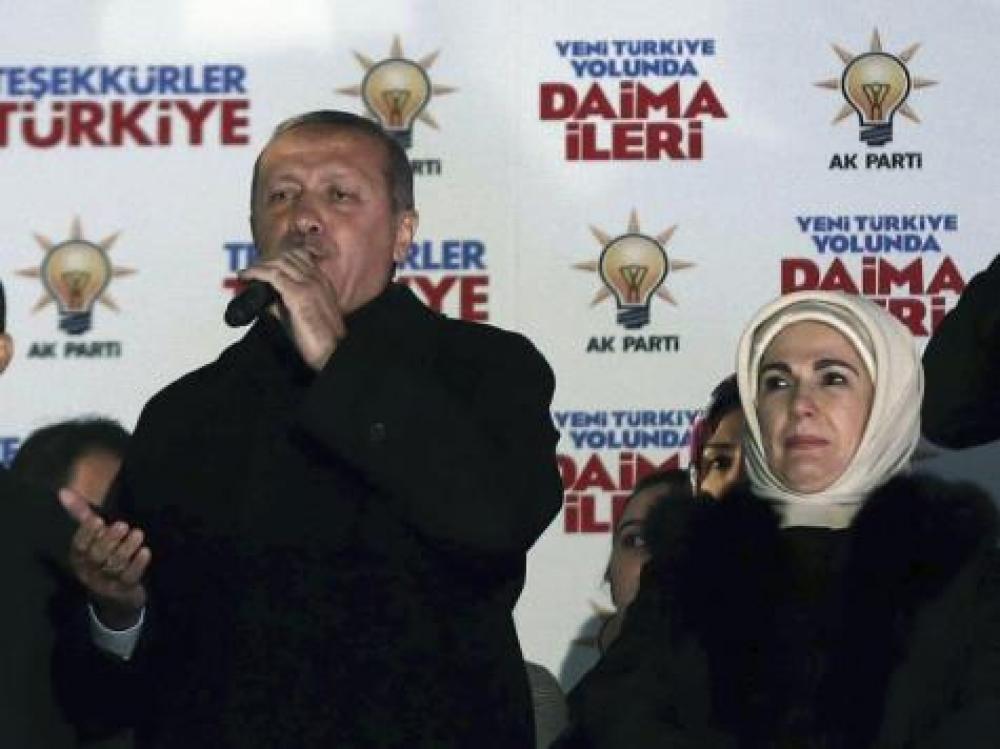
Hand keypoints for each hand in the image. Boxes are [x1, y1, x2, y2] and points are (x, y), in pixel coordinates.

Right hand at [59, 488, 149, 629]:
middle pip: (97, 556)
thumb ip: (81, 515)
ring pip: (114, 565)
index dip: (87, 533)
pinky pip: (130, 577)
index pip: (79, 546)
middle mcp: (89, 571)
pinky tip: (146, 552)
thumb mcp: (92, 537)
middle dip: (110, 539)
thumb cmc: (103, 557)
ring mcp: (106, 583)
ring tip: (138, 533)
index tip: (98, 519)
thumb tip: (63, 491)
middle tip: (123, 524)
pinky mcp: (123, 590)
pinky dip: (138, 564)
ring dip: (127, 548)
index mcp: (78, 558)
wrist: (116, 595)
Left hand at [240, 247, 346, 369]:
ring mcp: (309, 285)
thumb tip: (267, 302)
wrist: (333, 353)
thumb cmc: (321, 341)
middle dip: (267, 259)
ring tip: (246, 272)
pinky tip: (245, 276)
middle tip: (251, 269)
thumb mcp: (304, 317)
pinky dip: (256, 272)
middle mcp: (318, 280)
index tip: (262, 265)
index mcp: (323, 283)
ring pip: (280, 262)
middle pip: (289, 256)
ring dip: (260, 264)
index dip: (278, 258)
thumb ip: (286, 306)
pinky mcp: (299, 294)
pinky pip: (273, 274)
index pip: (300, 257)